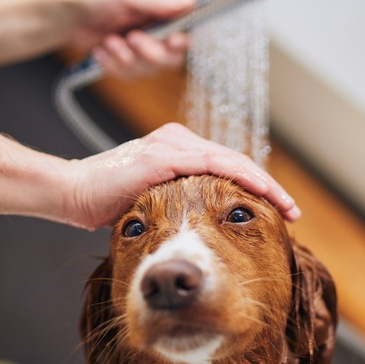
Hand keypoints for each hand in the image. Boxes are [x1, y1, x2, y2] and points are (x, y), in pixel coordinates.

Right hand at [65, 123, 300, 229]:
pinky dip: (242, 178)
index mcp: (176, 148)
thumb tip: (200, 223)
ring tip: (287, 206)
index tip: (275, 209)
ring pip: (232, 161)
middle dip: (268, 187)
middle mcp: (178, 140)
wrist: (72, 192)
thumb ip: (175, 201)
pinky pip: (214, 165)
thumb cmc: (105, 200)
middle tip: (292, 210)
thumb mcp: (150, 200)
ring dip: (264, 184)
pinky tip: (262, 192)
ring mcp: (173, 145)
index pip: (225, 166)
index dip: (253, 186)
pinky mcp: (166, 155)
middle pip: (235, 161)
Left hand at [67, 0, 195, 78]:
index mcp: (164, 18)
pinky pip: (128, 77)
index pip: (186, 36)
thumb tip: (190, 2)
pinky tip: (102, 49)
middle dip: (150, 52)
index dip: (182, 43)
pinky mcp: (128, 68)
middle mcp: (158, 39)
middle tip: (132, 37)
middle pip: (171, 61)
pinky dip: (111, 64)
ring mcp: (143, 56)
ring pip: (147, 71)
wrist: (73, 18)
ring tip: (109, 39)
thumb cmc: (102, 1)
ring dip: (124, 56)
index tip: (172, 40)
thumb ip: (159, 2)